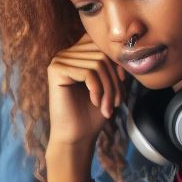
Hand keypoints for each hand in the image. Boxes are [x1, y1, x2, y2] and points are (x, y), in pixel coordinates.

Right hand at [46, 33, 125, 152]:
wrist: (77, 136)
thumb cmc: (94, 112)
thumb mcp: (110, 83)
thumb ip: (114, 63)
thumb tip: (125, 48)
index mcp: (78, 53)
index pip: (104, 45)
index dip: (118, 63)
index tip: (122, 84)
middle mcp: (67, 53)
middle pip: (103, 54)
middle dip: (115, 80)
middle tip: (117, 102)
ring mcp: (60, 60)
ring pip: (98, 64)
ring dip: (109, 89)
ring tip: (108, 107)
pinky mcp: (56, 70)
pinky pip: (88, 72)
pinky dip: (98, 90)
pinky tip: (95, 103)